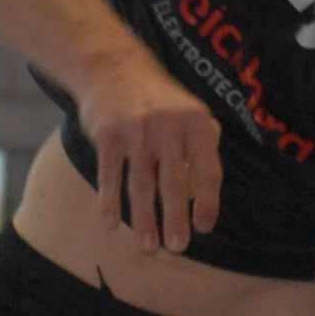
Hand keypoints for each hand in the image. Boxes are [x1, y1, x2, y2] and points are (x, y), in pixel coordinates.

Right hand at [80, 43, 222, 252]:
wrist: (114, 68)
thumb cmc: (159, 101)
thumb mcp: (191, 114)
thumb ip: (202, 149)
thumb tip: (203, 195)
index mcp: (196, 123)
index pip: (207, 169)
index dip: (206, 201)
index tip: (204, 228)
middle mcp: (168, 125)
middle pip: (173, 182)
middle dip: (175, 218)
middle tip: (177, 247)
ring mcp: (136, 129)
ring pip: (141, 183)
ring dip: (144, 219)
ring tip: (149, 247)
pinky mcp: (107, 133)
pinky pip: (109, 174)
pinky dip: (110, 201)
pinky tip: (112, 223)